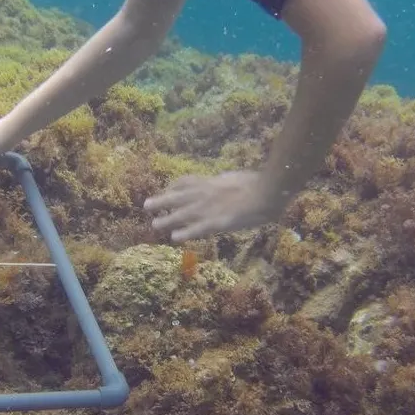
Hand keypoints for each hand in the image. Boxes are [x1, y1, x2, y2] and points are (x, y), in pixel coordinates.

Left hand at [144, 170, 287, 242]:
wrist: (268, 190)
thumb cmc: (256, 182)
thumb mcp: (235, 176)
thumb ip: (225, 180)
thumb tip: (223, 179)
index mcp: (211, 182)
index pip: (187, 182)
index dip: (173, 187)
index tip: (166, 190)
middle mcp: (206, 193)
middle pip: (178, 197)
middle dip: (162, 201)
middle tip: (147, 205)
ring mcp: (210, 208)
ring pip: (183, 214)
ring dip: (167, 220)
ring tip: (155, 225)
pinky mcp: (218, 222)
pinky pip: (198, 228)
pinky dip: (186, 232)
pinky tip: (175, 238)